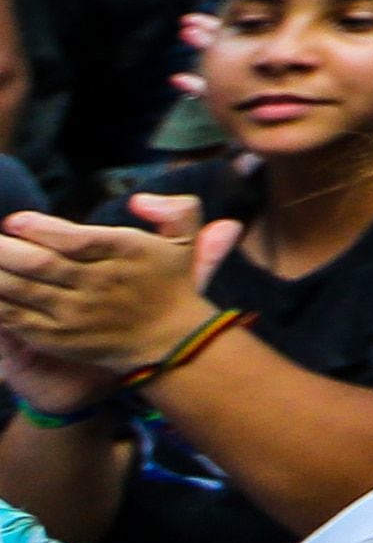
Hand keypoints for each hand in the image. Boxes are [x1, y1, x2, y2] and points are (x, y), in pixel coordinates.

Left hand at [0, 200, 220, 374]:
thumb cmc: (171, 285)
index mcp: (125, 254)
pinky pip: (17, 318)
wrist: (172, 342)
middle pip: (41, 264)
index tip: (14, 221)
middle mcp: (98, 283)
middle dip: (5, 250)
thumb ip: (175, 208)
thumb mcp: (185, 239)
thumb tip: (138, 200)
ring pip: (23, 290)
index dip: (38, 229)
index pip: (74, 239)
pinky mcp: (59, 338)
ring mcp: (75, 314)